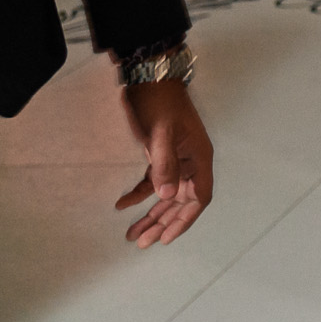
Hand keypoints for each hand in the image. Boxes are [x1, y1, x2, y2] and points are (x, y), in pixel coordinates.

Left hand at [116, 79, 213, 246]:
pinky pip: (152, 182)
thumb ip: (164, 164)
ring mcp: (176, 159)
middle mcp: (190, 161)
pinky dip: (138, 195)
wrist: (148, 79)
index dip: (184, 219)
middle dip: (162, 223)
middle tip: (142, 242)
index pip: (198, 197)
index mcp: (198, 157)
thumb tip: (167, 197)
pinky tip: (121, 205)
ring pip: (166, 195)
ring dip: (150, 214)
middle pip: (181, 201)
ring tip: (132, 234)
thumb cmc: (159, 103)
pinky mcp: (160, 155)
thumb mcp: (161, 132)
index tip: (166, 237)